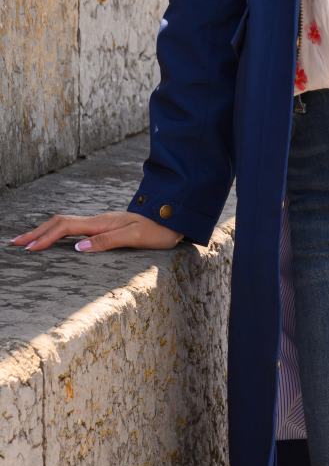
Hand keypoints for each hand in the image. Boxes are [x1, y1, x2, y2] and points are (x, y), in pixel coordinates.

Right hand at [8, 211, 183, 252]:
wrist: (175, 217)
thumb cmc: (158, 229)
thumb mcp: (135, 238)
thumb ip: (107, 241)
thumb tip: (77, 248)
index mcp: (101, 223)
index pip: (65, 228)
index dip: (44, 238)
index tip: (26, 249)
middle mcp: (99, 220)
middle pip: (60, 223)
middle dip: (37, 233)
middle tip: (15, 244)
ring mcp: (102, 223)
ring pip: (66, 224)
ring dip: (45, 232)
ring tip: (28, 241)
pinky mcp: (107, 227)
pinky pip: (76, 228)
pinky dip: (59, 233)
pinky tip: (56, 239)